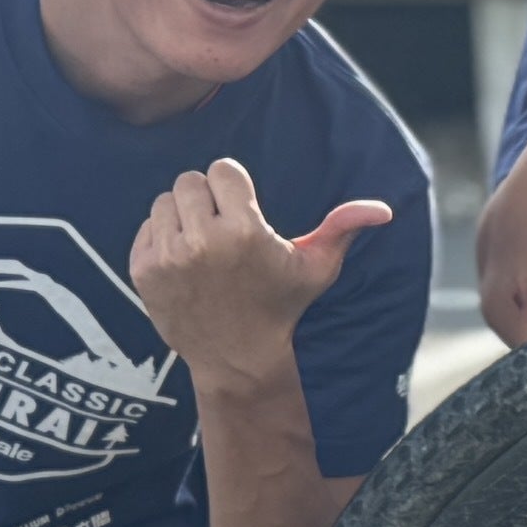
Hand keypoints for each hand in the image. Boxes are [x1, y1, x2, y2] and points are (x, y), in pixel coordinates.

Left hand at [132, 160, 389, 380]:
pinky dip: (161, 238)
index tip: (242, 213)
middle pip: (190, 180)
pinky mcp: (144, 271)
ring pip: (165, 200)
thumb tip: (383, 209)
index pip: (223, 169)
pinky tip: (184, 262)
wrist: (237, 357)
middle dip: (206, 199)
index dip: (234, 188)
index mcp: (245, 231)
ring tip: (202, 245)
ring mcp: (169, 257)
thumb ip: (343, 228)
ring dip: (181, 216)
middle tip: (221, 229)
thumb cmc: (280, 305)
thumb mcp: (317, 268)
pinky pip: (146, 227)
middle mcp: (203, 241)